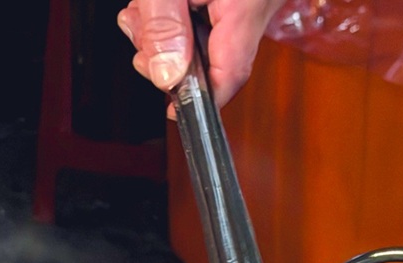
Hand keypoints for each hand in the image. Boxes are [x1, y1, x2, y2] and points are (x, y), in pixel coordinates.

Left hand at [117, 0, 283, 105]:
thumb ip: (164, 24)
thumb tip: (167, 77)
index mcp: (249, 3)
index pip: (232, 73)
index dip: (201, 100)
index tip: (175, 111)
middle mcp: (261, 3)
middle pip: (217, 57)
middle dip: (170, 54)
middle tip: (141, 35)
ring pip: (210, 36)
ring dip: (170, 31)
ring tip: (146, 8)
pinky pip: (213, 15)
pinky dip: (182, 14)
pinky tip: (160, 3)